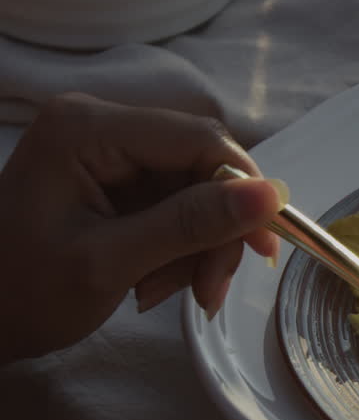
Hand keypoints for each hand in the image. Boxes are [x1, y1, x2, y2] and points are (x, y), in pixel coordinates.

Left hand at [0, 93, 283, 363]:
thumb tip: (272, 196)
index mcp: (88, 128)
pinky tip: (156, 281)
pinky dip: (181, 249)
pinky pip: (178, 206)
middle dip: (216, 230)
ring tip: (170, 293)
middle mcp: (101, 125)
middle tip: (210, 290)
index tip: (263, 247)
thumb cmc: (23, 293)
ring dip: (199, 247)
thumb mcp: (110, 263)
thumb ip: (190, 224)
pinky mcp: (116, 179)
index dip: (243, 188)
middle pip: (202, 165)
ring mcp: (108, 152)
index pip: (198, 138)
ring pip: (197, 191)